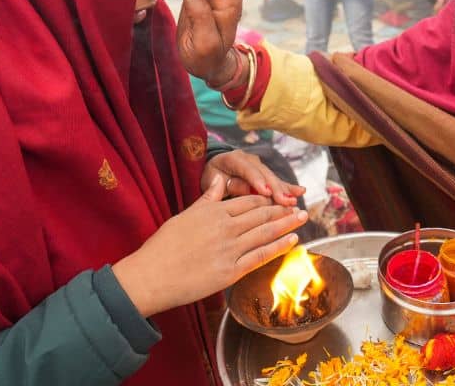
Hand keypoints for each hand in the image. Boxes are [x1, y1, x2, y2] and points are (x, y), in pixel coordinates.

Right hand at [112, 176, 307, 316]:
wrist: (151, 276)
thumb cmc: (163, 246)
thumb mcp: (185, 214)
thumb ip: (208, 198)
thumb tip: (221, 179)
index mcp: (214, 212)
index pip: (248, 201)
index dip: (267, 200)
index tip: (280, 198)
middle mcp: (225, 228)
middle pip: (261, 215)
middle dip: (283, 210)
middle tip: (300, 206)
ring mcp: (229, 250)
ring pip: (265, 233)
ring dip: (287, 224)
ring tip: (302, 218)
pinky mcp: (230, 272)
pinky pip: (260, 257)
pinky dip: (278, 247)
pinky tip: (292, 240)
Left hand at [204, 149, 304, 205]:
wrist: (213, 169)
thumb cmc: (211, 177)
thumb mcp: (211, 181)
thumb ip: (224, 184)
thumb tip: (239, 187)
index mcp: (232, 159)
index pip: (246, 169)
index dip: (257, 180)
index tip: (265, 191)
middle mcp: (249, 159)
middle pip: (264, 174)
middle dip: (275, 188)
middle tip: (285, 201)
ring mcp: (259, 166)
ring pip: (273, 178)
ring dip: (284, 190)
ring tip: (294, 199)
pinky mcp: (266, 174)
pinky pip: (277, 182)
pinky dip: (288, 188)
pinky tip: (301, 191)